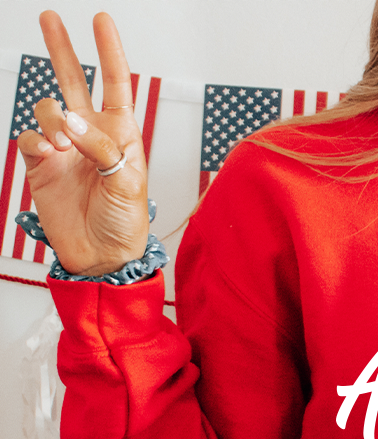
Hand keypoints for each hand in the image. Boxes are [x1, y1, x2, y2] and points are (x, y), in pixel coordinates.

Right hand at [15, 11, 148, 275]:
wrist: (101, 257)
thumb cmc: (126, 226)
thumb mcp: (130, 186)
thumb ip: (104, 149)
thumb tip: (71, 121)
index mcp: (121, 137)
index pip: (116, 86)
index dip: (110, 53)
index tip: (101, 20)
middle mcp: (92, 137)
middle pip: (74, 82)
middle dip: (63, 50)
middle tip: (50, 18)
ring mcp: (64, 149)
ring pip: (48, 108)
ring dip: (53, 118)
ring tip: (64, 144)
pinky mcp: (41, 165)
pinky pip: (29, 137)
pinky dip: (35, 140)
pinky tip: (49, 154)